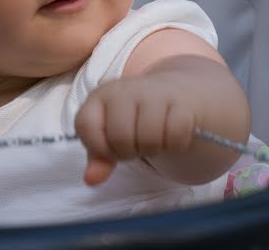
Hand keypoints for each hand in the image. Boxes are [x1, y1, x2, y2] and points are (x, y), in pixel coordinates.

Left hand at [74, 75, 196, 185]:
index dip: (98, 147)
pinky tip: (172, 136)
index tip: (110, 149)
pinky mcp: (182, 102)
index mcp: (101, 96)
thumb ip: (99, 156)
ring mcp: (154, 93)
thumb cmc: (138, 117)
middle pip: (120, 137)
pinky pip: (176, 137)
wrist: (178, 93)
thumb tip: (91, 179)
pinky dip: (176, 145)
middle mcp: (125, 90)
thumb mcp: (112, 133)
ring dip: (153, 149)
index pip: (86, 125)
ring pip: (149, 138)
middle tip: (137, 145)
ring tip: (155, 139)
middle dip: (129, 151)